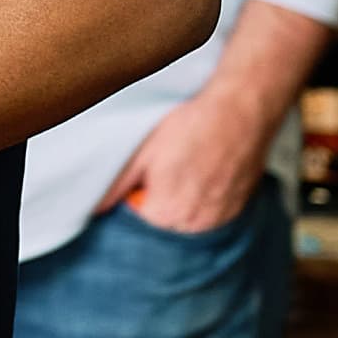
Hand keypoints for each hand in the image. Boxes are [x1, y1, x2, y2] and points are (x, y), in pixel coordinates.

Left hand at [99, 80, 275, 235]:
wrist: (241, 111)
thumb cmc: (191, 126)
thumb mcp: (143, 151)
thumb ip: (117, 185)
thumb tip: (96, 207)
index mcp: (165, 214)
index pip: (136, 217)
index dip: (136, 192)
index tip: (145, 171)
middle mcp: (194, 225)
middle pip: (162, 220)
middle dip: (158, 197)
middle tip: (168, 164)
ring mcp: (219, 219)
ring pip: (187, 217)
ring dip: (182, 199)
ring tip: (188, 165)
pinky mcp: (237, 209)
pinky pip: (211, 213)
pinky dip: (204, 197)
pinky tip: (206, 170)